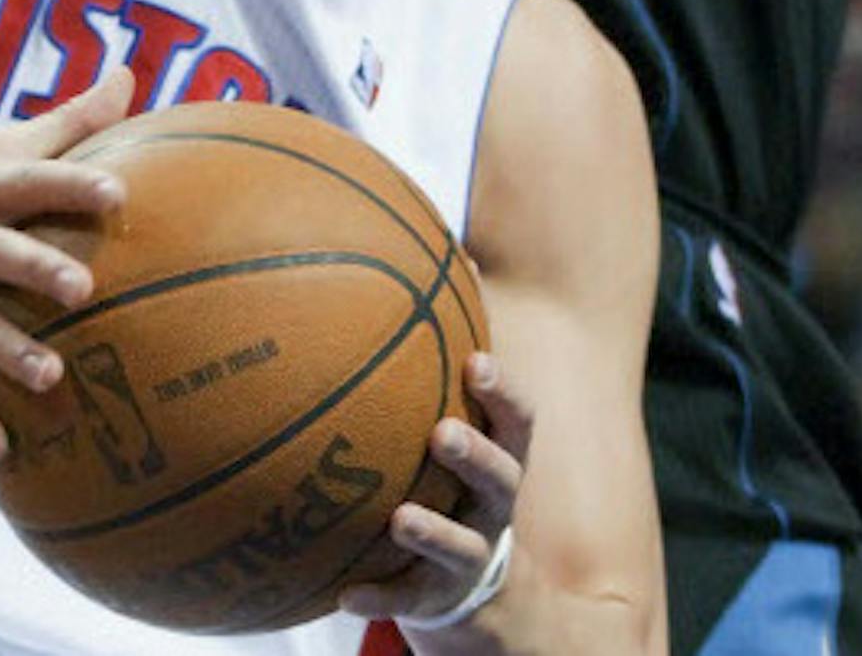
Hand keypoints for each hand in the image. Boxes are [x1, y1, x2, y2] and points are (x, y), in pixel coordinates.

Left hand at [339, 354, 530, 641]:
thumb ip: (451, 350)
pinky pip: (405, 600)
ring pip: (460, 547)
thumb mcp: (465, 422)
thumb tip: (446, 261)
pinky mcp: (433, 598)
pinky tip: (342, 595)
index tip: (477, 362)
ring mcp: (468, 557)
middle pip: (500, 480)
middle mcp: (493, 507)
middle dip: (475, 456)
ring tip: (400, 517)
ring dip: (432, 531)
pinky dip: (379, 597)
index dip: (503, 392)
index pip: (519, 421)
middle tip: (442, 433)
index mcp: (502, 457)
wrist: (477, 587)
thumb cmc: (459, 476)